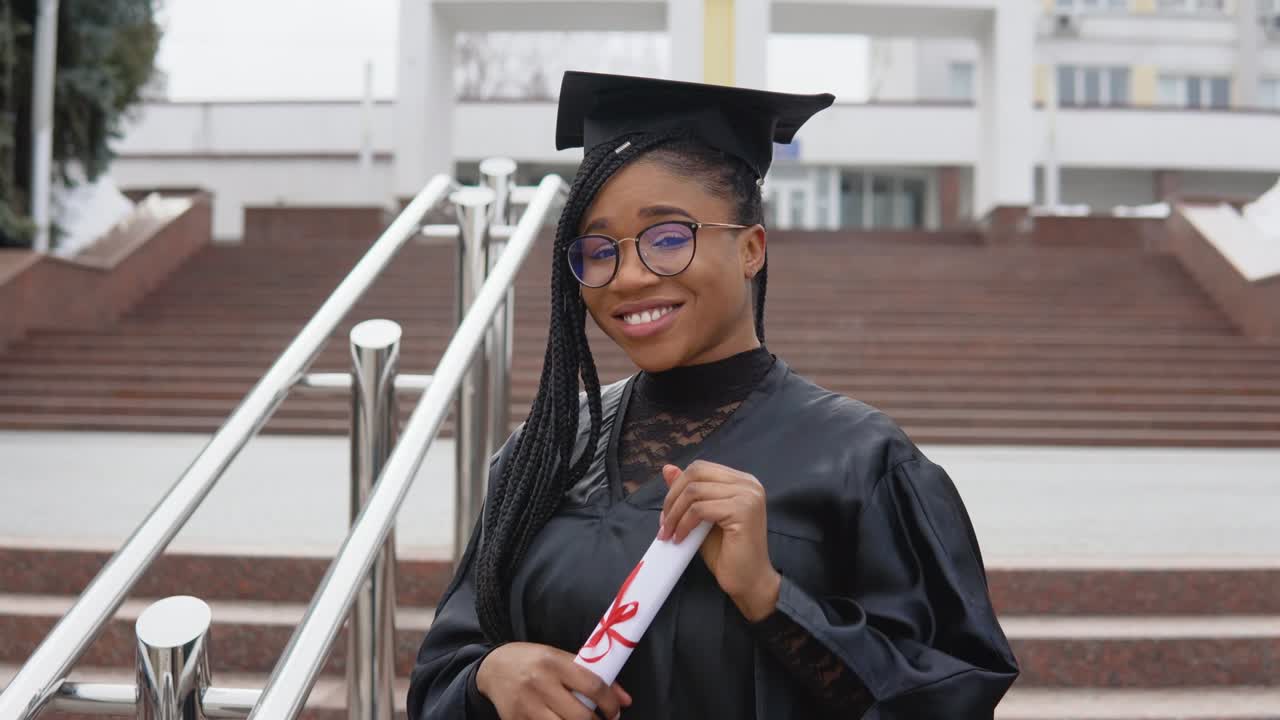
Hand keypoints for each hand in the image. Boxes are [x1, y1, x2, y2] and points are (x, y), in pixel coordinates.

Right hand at [476, 642, 631, 719]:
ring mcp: (527, 706)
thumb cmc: (534, 661)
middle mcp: (540, 683)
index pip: (592, 686)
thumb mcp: (562, 659)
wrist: (494, 668)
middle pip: (580, 716)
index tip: (615, 710)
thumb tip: (625, 700)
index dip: (611, 703)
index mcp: (554, 662)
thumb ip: (593, 676)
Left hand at [659, 460, 780, 621]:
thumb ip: (688, 493)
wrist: (750, 581)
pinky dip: (684, 524)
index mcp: (742, 481)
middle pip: (696, 473)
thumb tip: (667, 469)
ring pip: (694, 491)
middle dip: (673, 497)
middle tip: (665, 523)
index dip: (677, 487)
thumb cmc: (727, 553)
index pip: (700, 468)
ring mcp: (747, 495)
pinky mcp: (743, 511)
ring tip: (669, 533)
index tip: (667, 513)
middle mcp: (748, 483)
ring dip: (675, 514)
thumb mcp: (701, 518)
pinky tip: (681, 539)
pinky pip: (700, 509)